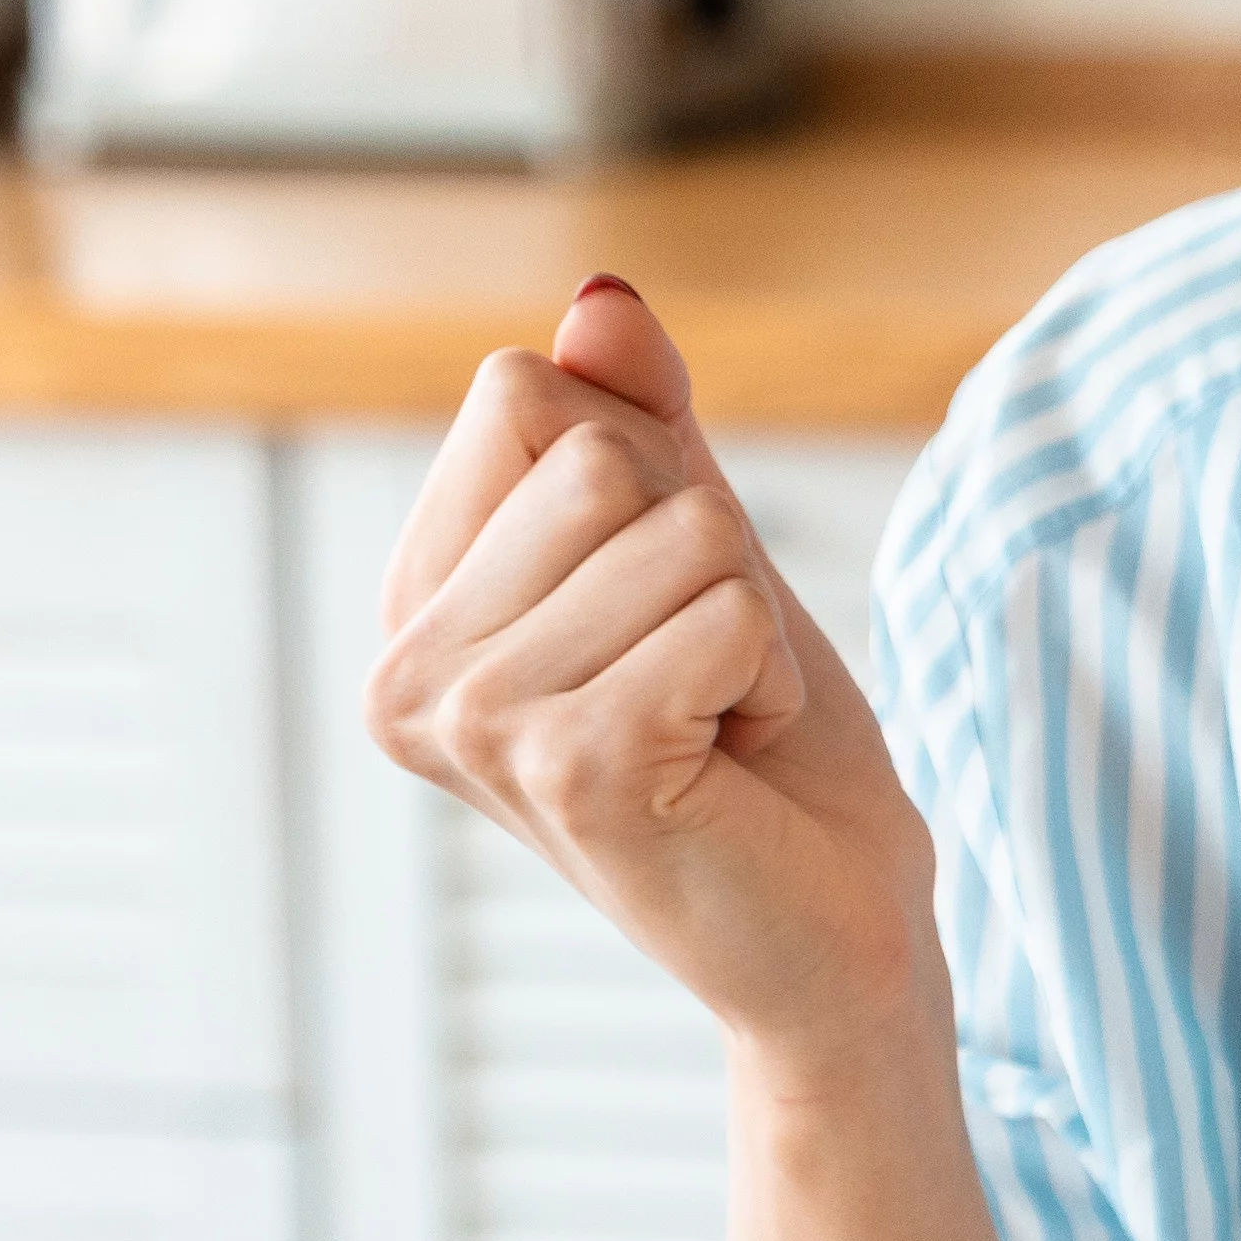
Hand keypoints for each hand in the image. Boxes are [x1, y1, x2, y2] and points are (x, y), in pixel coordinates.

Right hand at [363, 278, 940, 1068]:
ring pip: (679, 525)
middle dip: (703, 551)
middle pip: (594, 449)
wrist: (831, 939)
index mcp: (414, 609)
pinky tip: (731, 765)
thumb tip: (598, 301)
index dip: (641, 474)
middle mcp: (408, 672)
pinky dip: (769, 675)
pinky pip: (725, 612)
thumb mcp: (697, 551)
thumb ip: (639, 425)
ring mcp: (475, 723)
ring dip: (747, 620)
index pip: (519, 391)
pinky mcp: (569, 765)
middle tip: (701, 681)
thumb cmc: (761, 754)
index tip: (655, 610)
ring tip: (717, 727)